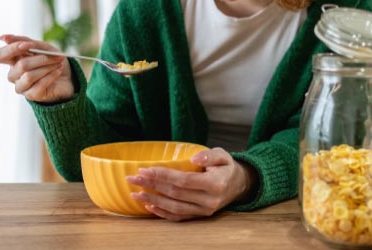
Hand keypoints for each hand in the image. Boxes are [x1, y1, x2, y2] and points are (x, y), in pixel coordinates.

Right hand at [0, 34, 73, 102]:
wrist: (67, 77)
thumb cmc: (51, 60)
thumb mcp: (41, 47)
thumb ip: (24, 41)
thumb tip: (3, 38)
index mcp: (13, 60)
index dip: (11, 49)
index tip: (27, 45)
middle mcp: (14, 74)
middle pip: (21, 65)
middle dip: (41, 58)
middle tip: (57, 55)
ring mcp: (21, 86)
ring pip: (29, 76)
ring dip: (48, 67)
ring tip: (59, 62)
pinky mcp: (31, 95)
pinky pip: (39, 85)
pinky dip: (51, 75)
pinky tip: (58, 70)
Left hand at [126, 147, 255, 220]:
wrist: (238, 185)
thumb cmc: (226, 167)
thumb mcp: (223, 155)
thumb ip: (210, 155)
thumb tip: (194, 158)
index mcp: (215, 184)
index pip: (184, 180)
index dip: (163, 175)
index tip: (145, 169)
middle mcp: (209, 200)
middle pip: (175, 194)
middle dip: (152, 185)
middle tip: (133, 178)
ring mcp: (204, 211)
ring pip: (174, 207)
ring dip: (153, 200)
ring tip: (135, 194)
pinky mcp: (200, 216)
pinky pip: (179, 217)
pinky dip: (162, 213)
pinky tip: (149, 206)